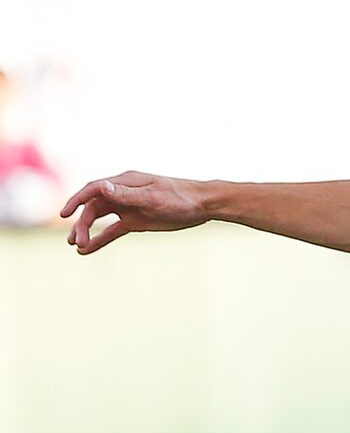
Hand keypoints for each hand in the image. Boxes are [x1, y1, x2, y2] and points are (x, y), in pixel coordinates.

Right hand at [62, 172, 211, 253]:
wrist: (203, 205)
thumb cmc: (180, 197)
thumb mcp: (154, 197)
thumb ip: (127, 194)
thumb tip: (102, 187)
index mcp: (124, 182)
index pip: (93, 190)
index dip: (76, 201)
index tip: (65, 214)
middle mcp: (121, 194)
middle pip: (93, 208)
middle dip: (82, 224)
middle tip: (76, 241)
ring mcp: (127, 208)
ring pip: (100, 220)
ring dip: (88, 232)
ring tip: (77, 247)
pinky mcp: (135, 221)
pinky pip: (113, 231)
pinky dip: (101, 239)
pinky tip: (88, 250)